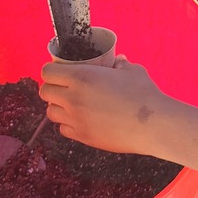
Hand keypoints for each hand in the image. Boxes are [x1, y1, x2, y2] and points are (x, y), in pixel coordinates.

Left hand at [38, 55, 197, 174]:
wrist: (152, 124)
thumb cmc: (143, 93)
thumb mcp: (131, 70)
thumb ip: (120, 64)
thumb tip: (118, 61)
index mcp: (81, 77)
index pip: (47, 72)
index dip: (51, 70)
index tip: (58, 71)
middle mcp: (73, 98)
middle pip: (44, 92)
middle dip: (52, 88)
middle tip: (64, 88)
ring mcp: (76, 119)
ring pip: (50, 112)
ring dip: (58, 107)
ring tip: (71, 104)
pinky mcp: (83, 137)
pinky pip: (63, 129)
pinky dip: (68, 124)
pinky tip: (81, 120)